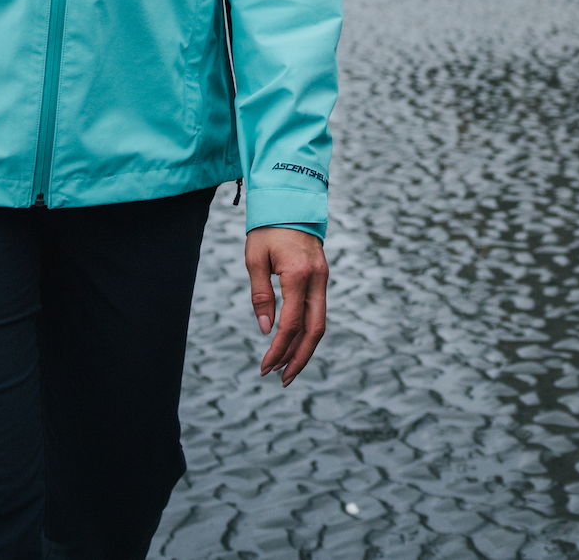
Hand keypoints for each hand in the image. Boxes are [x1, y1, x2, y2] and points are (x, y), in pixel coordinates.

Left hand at [245, 226, 327, 385]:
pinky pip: (318, 309)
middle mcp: (317, 278)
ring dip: (305, 348)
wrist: (290, 199)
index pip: (291, 323)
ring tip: (287, 368)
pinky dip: (308, 330)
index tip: (264, 367)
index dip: (278, 349)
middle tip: (283, 380)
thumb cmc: (267, 228)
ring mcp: (323, 277)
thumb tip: (267, 330)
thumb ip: (261, 296)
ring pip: (320, 322)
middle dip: (299, 358)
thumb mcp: (254, 259)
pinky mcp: (322, 275)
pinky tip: (294, 342)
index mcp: (298, 275)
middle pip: (315, 330)